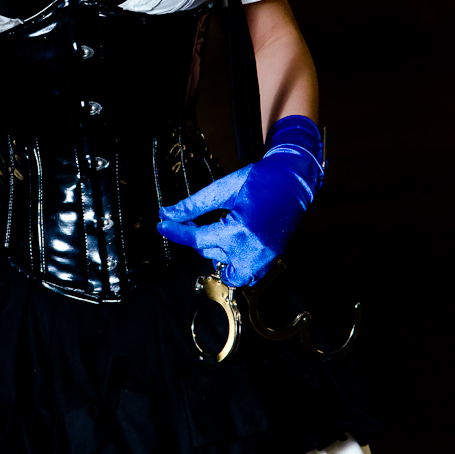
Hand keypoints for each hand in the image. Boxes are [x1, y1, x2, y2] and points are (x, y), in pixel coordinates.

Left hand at [157, 116, 323, 286]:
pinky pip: (246, 273)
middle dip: (199, 237)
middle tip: (200, 219)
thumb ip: (194, 205)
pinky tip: (234, 241)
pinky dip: (235, 262)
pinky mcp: (271, 260)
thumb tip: (168, 213)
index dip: (175, 232)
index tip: (162, 226)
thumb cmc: (260, 180)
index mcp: (238, 231)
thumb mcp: (223, 188)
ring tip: (221, 230)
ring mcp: (264, 259)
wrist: (293, 180)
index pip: (196, 239)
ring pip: (226, 270)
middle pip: (209, 254)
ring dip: (217, 253)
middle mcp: (251, 251)